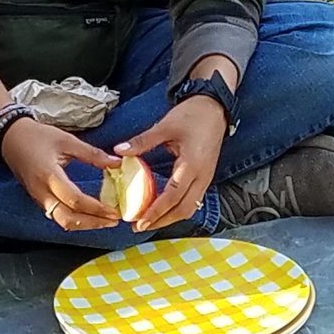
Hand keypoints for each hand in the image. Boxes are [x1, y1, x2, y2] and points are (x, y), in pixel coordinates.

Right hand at [0, 116, 119, 231]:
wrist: (11, 138)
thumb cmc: (38, 136)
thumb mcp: (67, 140)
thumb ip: (92, 154)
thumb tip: (117, 163)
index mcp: (49, 176)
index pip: (75, 200)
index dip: (96, 208)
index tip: (114, 211)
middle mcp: (42, 192)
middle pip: (68, 218)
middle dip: (93, 223)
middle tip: (113, 220)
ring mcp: (38, 198)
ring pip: (62, 221)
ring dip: (84, 224)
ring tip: (104, 220)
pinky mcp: (38, 199)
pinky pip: (57, 216)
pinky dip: (75, 219)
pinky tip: (89, 215)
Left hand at [118, 94, 227, 231]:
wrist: (214, 107)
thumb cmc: (192, 114)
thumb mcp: (165, 126)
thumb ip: (143, 141)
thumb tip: (119, 151)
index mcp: (192, 164)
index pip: (173, 196)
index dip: (155, 211)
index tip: (138, 222)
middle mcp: (202, 176)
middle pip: (184, 209)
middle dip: (162, 221)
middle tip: (139, 226)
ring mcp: (206, 178)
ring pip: (189, 208)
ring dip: (169, 217)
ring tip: (148, 221)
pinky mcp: (205, 177)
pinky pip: (192, 200)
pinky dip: (176, 208)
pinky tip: (161, 209)